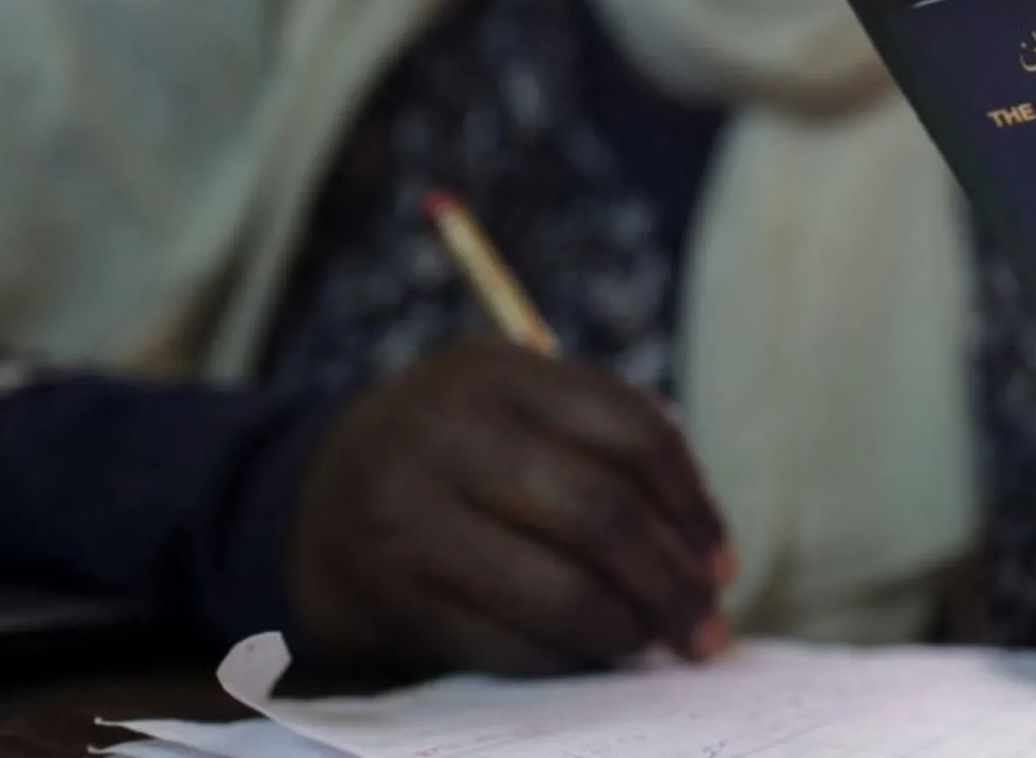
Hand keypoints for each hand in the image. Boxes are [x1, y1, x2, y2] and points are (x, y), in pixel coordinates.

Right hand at [289, 336, 734, 676]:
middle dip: (671, 582)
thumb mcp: (515, 405)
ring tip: (661, 645)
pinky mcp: (392, 598)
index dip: (693, 505)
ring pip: (557, 592)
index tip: (722, 560)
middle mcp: (446, 435)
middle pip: (600, 514)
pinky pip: (508, 648)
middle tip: (709, 627)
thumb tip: (705, 548)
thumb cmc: (457, 453)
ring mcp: (411, 519)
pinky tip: (599, 661)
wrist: (313, 500)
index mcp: (495, 372)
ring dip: (629, 632)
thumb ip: (606, 440)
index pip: (631, 433)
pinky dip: (570, 663)